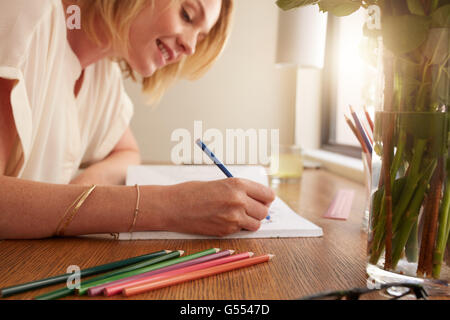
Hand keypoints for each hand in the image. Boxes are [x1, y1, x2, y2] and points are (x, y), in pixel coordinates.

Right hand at [160, 178, 275, 236]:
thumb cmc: (192, 192)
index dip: (266, 198)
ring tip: (238, 215)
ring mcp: (233, 218)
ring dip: (250, 221)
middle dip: (259, 210)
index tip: (262, 199)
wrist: (173, 206)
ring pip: (256, 224)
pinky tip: (225, 220)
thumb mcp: (220, 183)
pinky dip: (238, 227)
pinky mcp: (226, 231)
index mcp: (237, 184)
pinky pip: (241, 231)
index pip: (268, 194)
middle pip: (265, 211)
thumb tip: (258, 199)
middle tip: (250, 208)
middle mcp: (238, 201)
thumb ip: (240, 190)